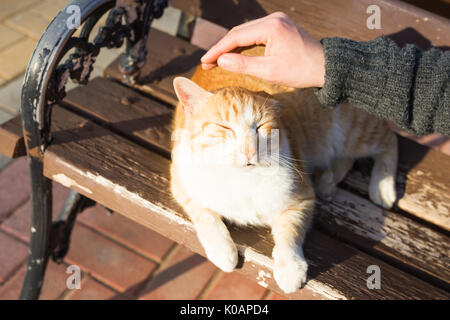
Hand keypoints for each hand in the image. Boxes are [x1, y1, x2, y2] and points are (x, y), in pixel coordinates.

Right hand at [200, 12, 325, 87]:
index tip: (205, 61)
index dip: (218, 50)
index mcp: (271, 27)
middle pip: (239, 32)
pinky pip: (256, 34)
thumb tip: (220, 60)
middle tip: (207, 63)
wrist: (326, 67)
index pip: (236, 37)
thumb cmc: (301, 71)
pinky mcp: (280, 27)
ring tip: (216, 61)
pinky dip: (244, 45)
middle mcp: (273, 19)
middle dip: (222, 48)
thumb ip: (243, 65)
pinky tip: (234, 55)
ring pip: (246, 33)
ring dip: (231, 47)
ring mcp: (277, 21)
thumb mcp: (270, 71)